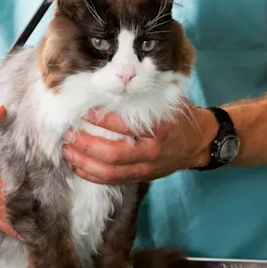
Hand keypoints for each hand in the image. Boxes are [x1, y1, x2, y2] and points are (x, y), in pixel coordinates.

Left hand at [62, 104, 217, 184]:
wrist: (198, 143)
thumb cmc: (180, 119)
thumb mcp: (169, 101)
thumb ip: (145, 96)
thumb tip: (113, 87)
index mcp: (160, 131)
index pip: (125, 127)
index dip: (101, 120)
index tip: (84, 111)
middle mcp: (152, 154)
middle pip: (113, 155)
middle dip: (86, 145)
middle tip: (69, 133)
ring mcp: (146, 169)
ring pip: (110, 173)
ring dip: (84, 163)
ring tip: (68, 150)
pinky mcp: (141, 177)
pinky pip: (113, 181)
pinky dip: (93, 175)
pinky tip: (79, 166)